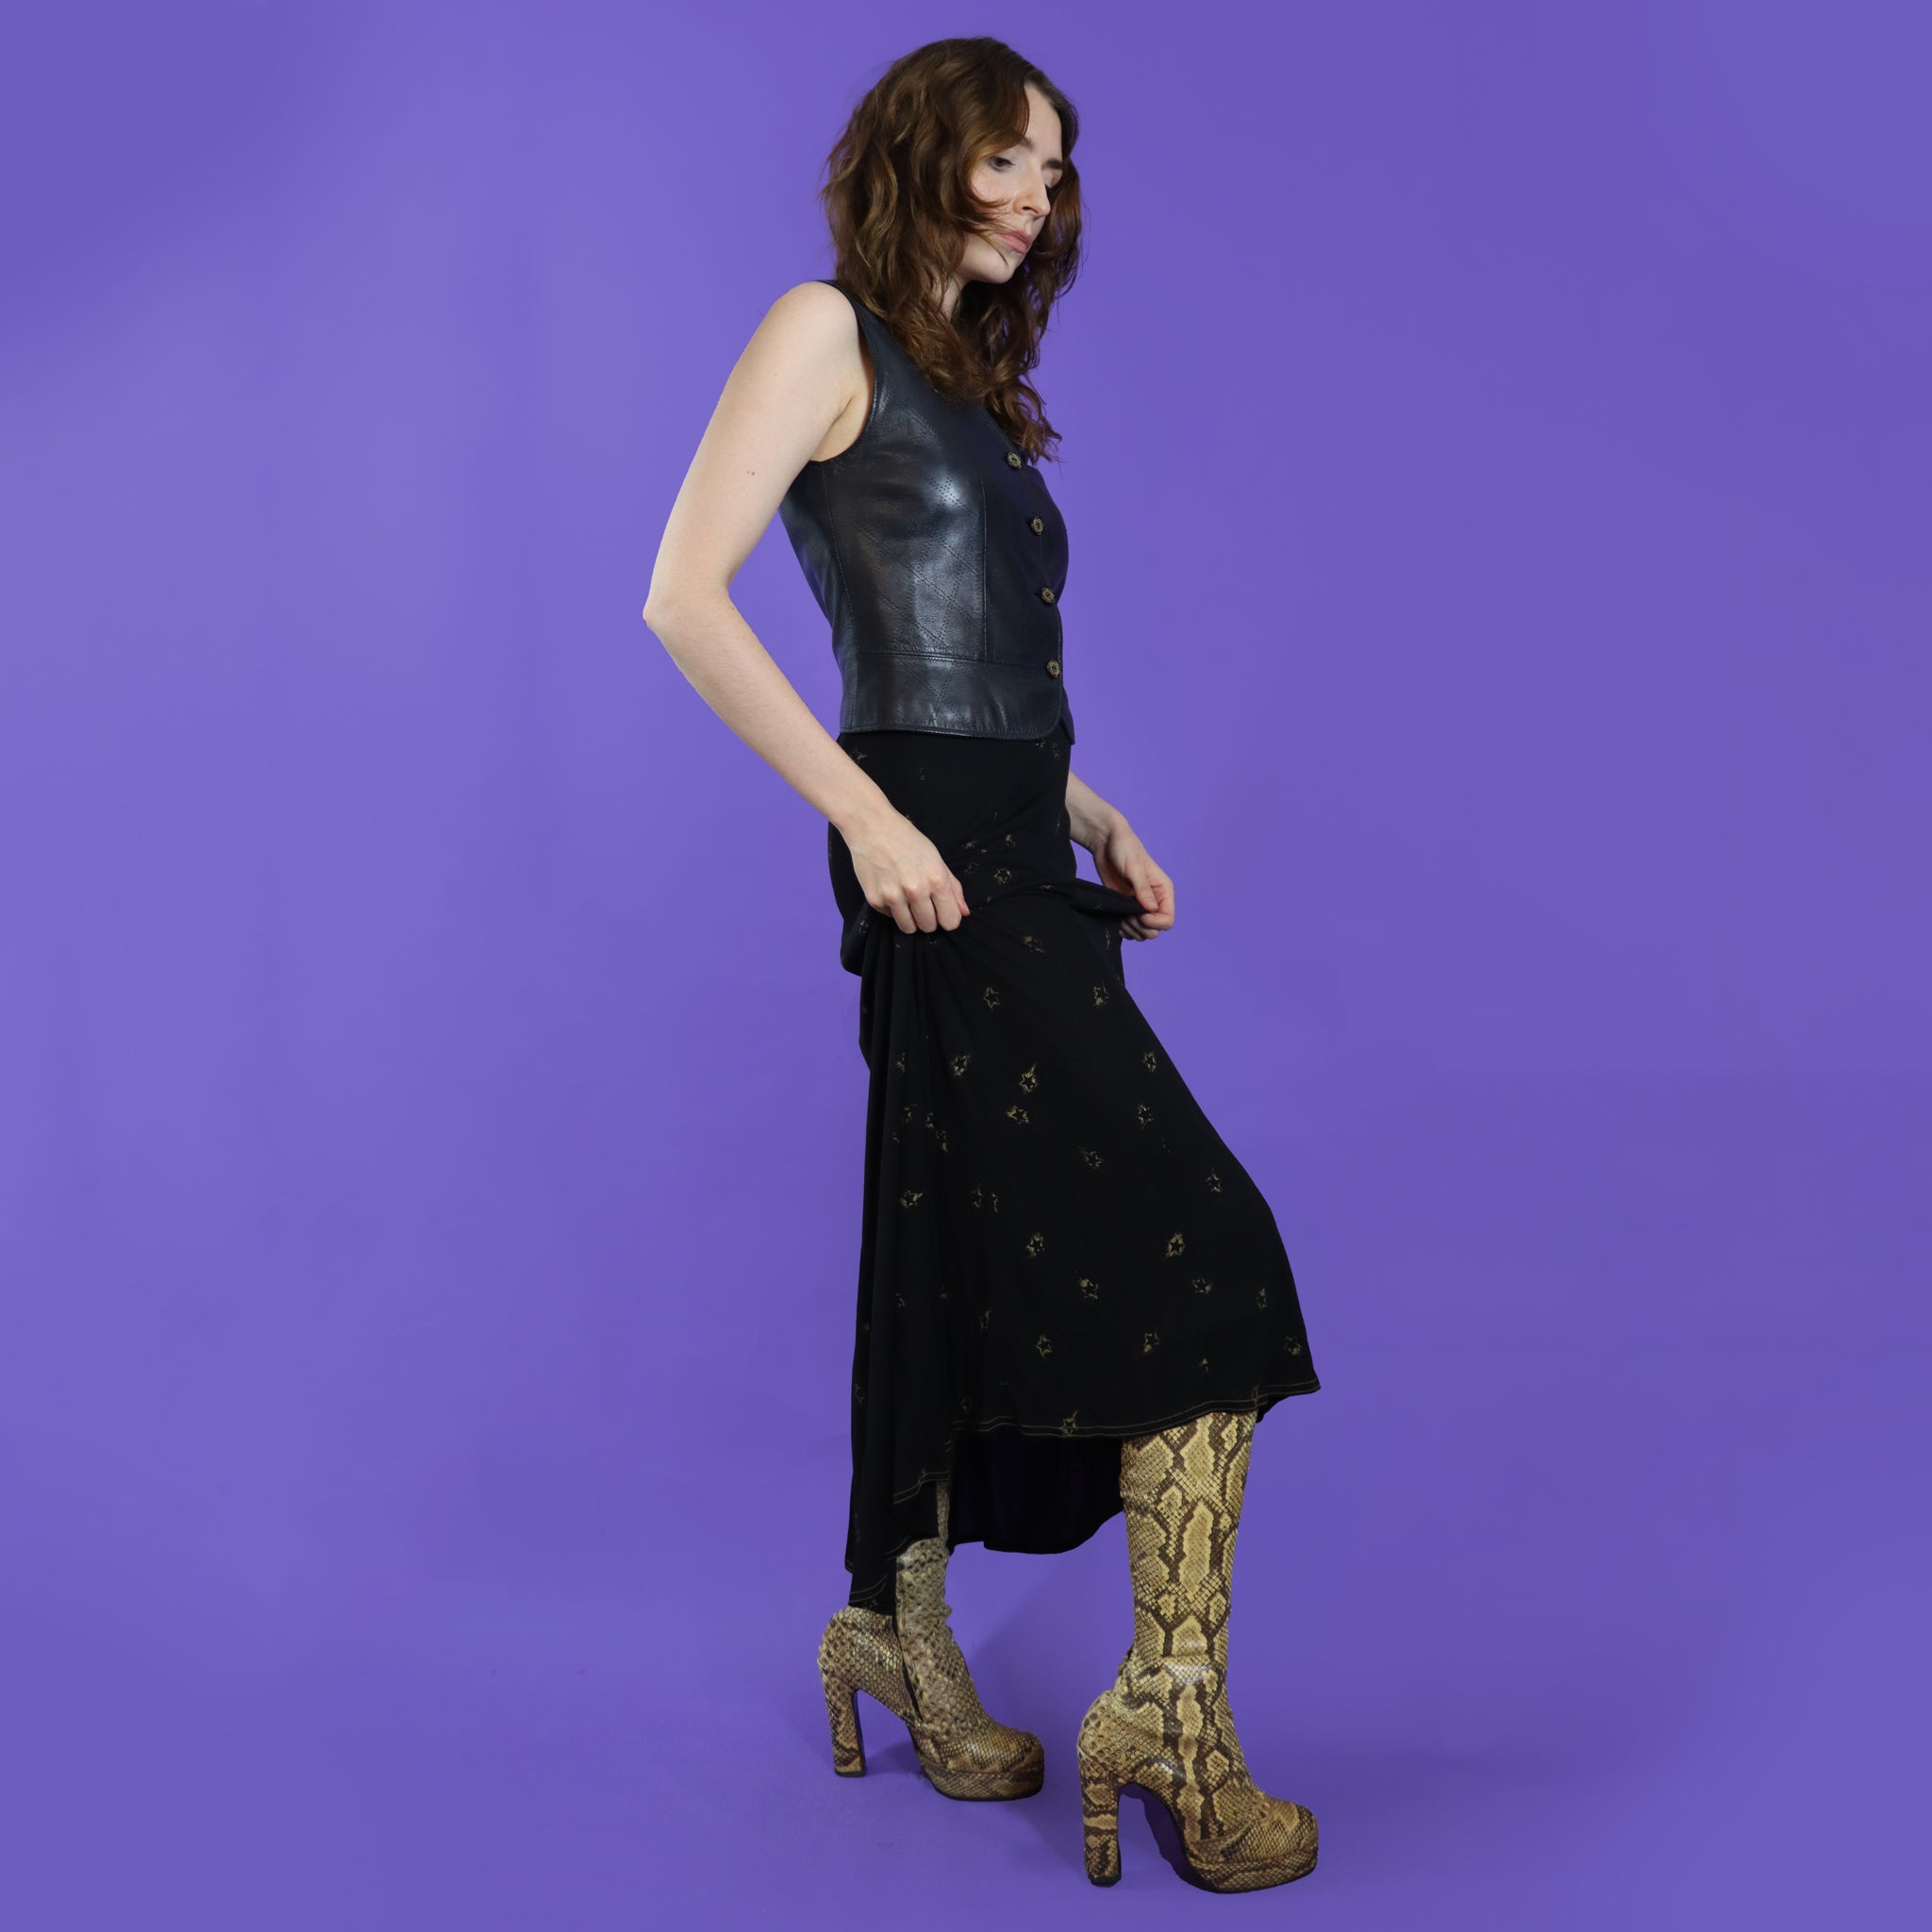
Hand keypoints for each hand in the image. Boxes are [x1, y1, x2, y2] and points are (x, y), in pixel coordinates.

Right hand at [842, 807, 970, 934]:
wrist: (871, 827)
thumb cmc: (906, 840)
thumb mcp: (936, 858)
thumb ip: (953, 887)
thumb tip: (964, 912)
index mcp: (936, 879)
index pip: (951, 921)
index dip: (948, 918)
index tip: (942, 911)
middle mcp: (916, 891)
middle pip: (929, 927)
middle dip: (928, 918)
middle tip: (922, 902)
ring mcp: (893, 897)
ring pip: (909, 928)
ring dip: (911, 918)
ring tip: (907, 900)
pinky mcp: (875, 900)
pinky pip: (890, 918)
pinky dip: (892, 909)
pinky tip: (890, 889)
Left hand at [1094, 822, 1173, 940]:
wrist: (1106, 842)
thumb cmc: (1124, 848)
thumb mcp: (1134, 867)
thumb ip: (1142, 889)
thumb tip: (1151, 909)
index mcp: (1163, 891)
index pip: (1167, 920)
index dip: (1153, 922)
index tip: (1137, 913)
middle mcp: (1155, 902)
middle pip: (1155, 931)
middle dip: (1140, 927)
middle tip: (1125, 914)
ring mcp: (1140, 907)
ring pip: (1142, 933)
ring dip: (1130, 930)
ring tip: (1119, 914)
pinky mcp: (1126, 908)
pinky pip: (1129, 930)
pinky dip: (1122, 929)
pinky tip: (1114, 917)